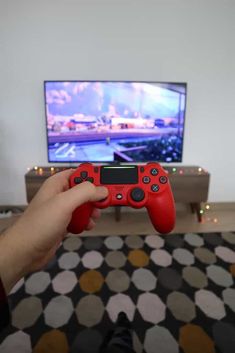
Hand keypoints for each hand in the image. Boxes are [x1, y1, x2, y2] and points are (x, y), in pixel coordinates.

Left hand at [0, 169, 107, 293]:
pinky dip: (85, 222)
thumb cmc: (41, 224)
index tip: (107, 185)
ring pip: (84, 205)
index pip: (80, 172)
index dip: (94, 177)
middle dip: (96, 197)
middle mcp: (60, 194)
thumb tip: (102, 190)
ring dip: (92, 211)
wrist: (26, 251)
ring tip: (94, 217)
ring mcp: (62, 210)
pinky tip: (86, 227)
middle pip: (85, 189)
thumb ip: (85, 192)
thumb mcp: (64, 203)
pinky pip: (80, 218)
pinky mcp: (63, 224)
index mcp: (58, 183)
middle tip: (104, 203)